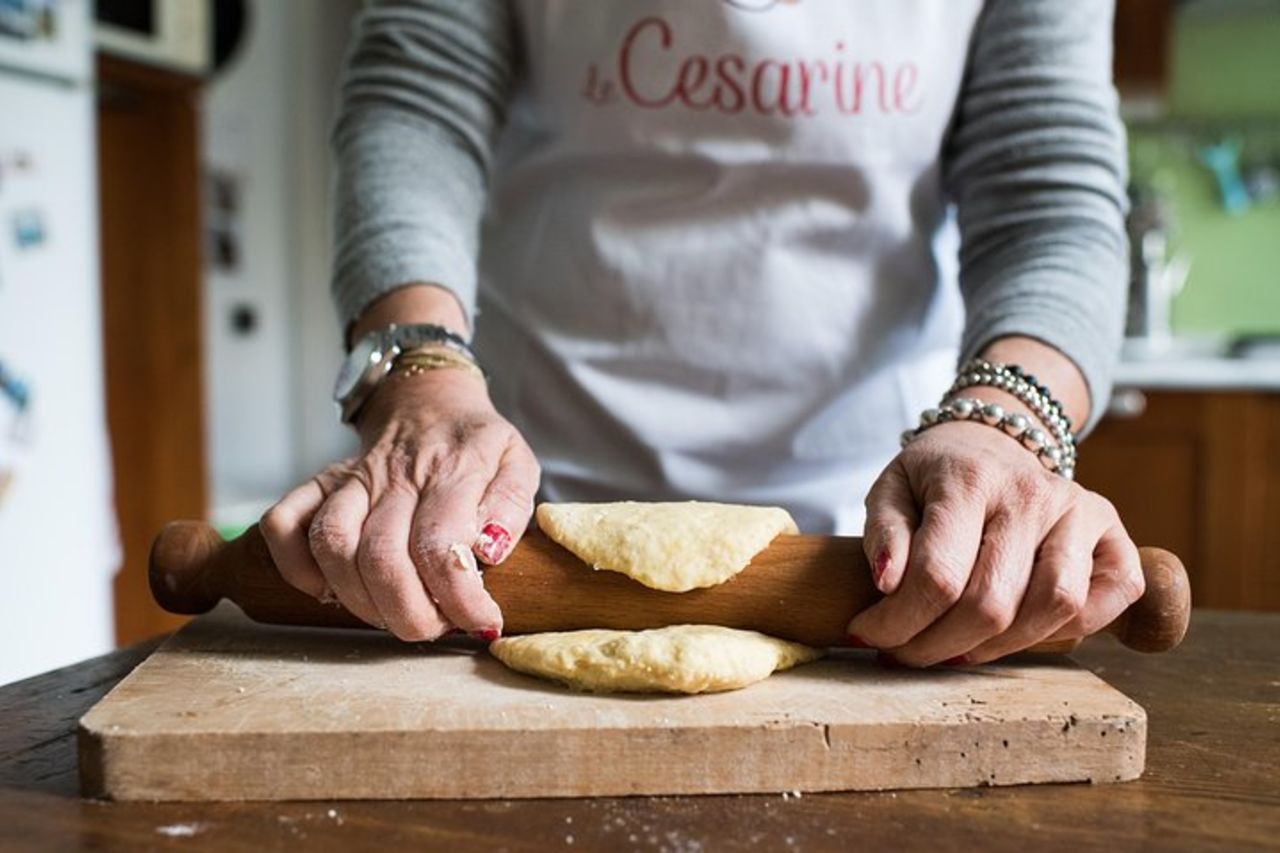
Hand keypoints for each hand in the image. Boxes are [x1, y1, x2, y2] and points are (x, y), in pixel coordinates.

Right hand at [260, 367, 539, 640]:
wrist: (429, 402)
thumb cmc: (476, 444)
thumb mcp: (517, 463)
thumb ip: (510, 506)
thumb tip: (489, 551)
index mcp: (451, 471)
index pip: (440, 545)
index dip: (459, 599)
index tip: (481, 623)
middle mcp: (394, 476)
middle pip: (381, 558)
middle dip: (409, 614)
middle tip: (436, 627)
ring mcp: (352, 479)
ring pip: (331, 546)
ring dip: (359, 600)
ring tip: (393, 614)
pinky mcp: (320, 484)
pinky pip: (283, 523)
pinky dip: (296, 567)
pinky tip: (329, 590)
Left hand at [847, 419, 1142, 666]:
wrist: (992, 442)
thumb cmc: (935, 478)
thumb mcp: (890, 489)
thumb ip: (883, 533)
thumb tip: (887, 583)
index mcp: (970, 479)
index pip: (937, 574)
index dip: (898, 622)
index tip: (867, 634)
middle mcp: (1033, 493)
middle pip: (991, 603)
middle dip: (936, 646)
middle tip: (904, 652)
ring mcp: (1080, 512)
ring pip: (1053, 607)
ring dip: (997, 648)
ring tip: (955, 649)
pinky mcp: (1114, 535)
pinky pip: (1107, 601)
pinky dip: (1069, 631)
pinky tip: (1019, 631)